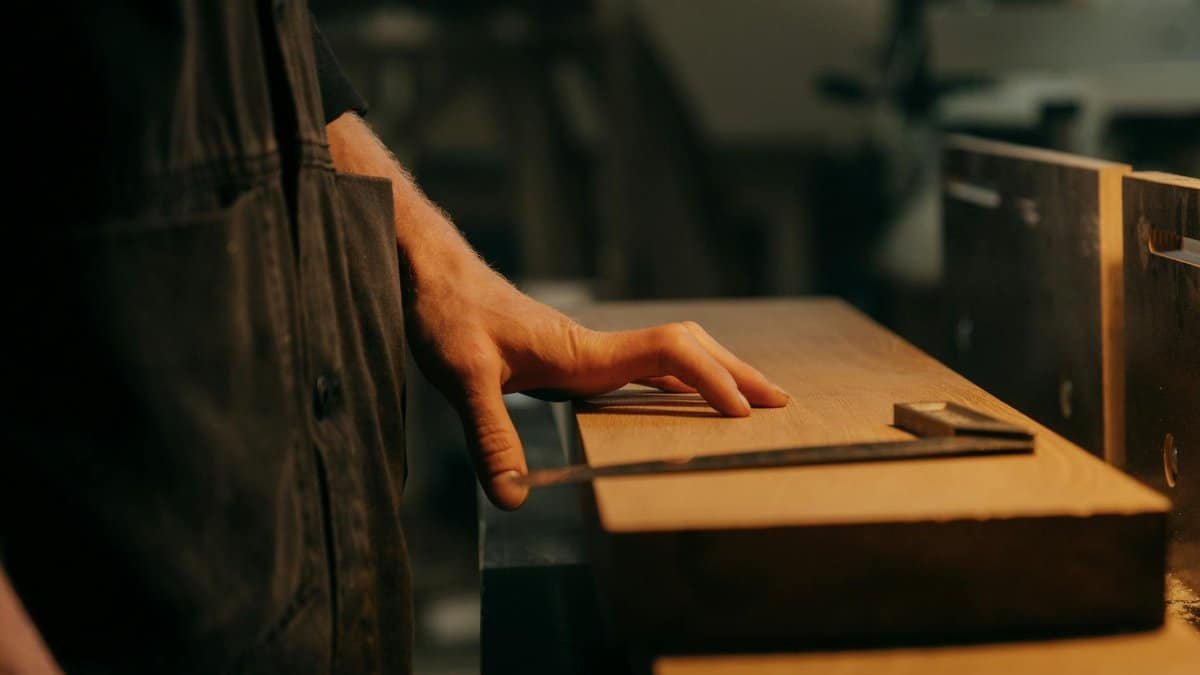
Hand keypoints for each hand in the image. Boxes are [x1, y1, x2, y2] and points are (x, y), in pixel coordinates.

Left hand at [324, 112, 786, 509]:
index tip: (742, 413)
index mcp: (583, 351)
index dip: (709, 379)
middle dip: (735, 374)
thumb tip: (514, 496)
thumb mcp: (461, 375)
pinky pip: (644, 364)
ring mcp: (588, 349)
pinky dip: (679, 377)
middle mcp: (595, 347)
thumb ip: (490, 433)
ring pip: (670, 354)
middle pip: (686, 350)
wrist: (431, 272)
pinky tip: (681, 394)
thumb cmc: (444, 312)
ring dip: (714, 371)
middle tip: (781, 402)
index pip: (667, 354)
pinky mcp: (572, 354)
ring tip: (750, 397)